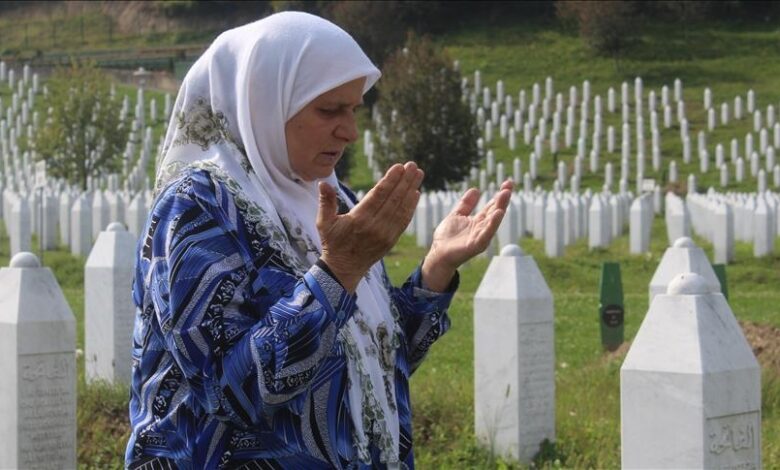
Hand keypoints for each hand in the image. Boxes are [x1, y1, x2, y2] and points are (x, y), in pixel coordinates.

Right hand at [317, 162, 423, 291]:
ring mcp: (385, 234)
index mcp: (358, 219)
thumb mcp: (324, 222)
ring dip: (411, 190)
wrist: (344, 268)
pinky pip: (404, 221)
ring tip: (418, 174)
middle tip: (413, 165)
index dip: (390, 180)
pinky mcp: (391, 240)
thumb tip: (323, 183)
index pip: (378, 195)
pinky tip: (416, 194)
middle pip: (393, 199)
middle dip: (404, 180)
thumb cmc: (333, 242)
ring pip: (401, 208)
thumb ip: (326, 201)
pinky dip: (411, 207)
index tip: (399, 166)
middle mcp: (374, 226)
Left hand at [422, 180, 513, 291]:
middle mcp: (482, 228)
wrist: (438, 254)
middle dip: (503, 198)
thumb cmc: (447, 237)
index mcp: (479, 221)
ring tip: (505, 194)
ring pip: (493, 221)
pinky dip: (492, 224)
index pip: (492, 205)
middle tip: (509, 185)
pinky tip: (498, 213)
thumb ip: (466, 204)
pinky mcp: (476, 245)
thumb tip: (476, 189)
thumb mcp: (457, 215)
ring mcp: (480, 237)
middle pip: (495, 211)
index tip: (508, 183)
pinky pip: (486, 234)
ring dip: (500, 207)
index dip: (500, 194)